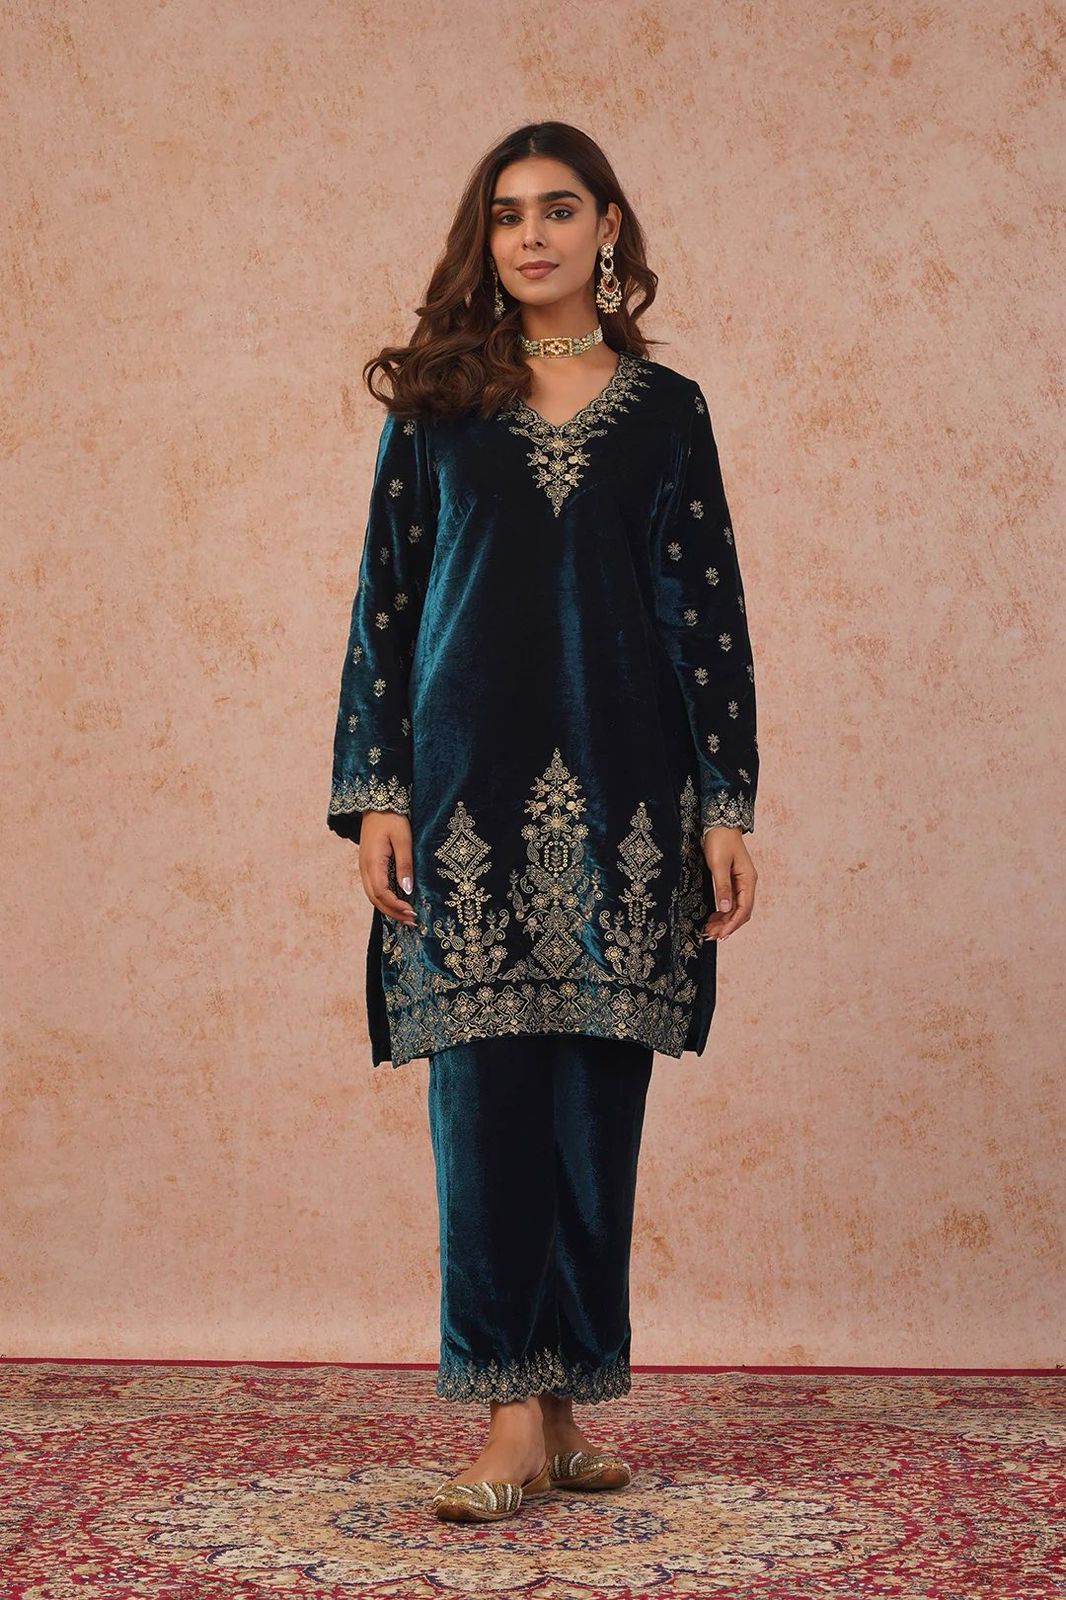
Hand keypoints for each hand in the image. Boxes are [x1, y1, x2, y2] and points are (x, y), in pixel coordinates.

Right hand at [358, 811, 416, 925]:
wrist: (377, 803)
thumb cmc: (392, 819)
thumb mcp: (403, 840)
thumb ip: (404, 865)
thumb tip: (406, 890)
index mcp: (372, 863)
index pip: (382, 893)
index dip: (396, 906)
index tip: (412, 912)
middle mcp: (365, 869)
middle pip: (375, 899)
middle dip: (393, 913)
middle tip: (412, 921)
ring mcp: (364, 867)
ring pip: (373, 896)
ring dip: (388, 908)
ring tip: (406, 916)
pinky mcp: (368, 865)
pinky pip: (374, 888)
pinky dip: (384, 899)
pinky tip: (397, 902)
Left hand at [701, 825, 756, 940]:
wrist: (720, 825)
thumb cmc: (720, 841)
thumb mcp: (718, 864)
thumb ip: (722, 887)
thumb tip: (725, 909)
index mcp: (748, 880)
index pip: (744, 909)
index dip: (732, 924)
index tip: (721, 935)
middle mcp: (747, 883)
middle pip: (740, 912)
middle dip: (727, 925)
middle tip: (710, 936)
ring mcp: (741, 883)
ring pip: (735, 908)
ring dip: (724, 921)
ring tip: (709, 930)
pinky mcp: (732, 881)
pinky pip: (730, 902)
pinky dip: (722, 912)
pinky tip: (712, 918)